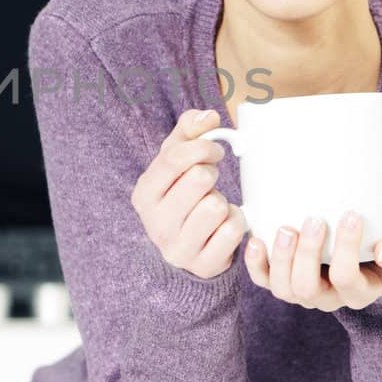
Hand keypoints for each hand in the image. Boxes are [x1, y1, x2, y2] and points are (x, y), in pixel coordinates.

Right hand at [131, 109, 246, 279]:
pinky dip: (237, 222)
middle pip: (199, 179)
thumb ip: (189, 131)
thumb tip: (209, 116)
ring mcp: (178, 248)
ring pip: (217, 206)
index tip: (215, 150)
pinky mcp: (204, 265)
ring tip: (214, 206)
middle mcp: (156, 224)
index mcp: (144, 195)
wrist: (187, 248)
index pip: (174, 159)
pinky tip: (225, 224)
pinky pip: (233, 231)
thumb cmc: (181, 195)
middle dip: (211, 174)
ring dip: (224, 201)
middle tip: (211, 181)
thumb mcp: (176, 162)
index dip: (202, 147)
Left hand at [241, 211, 381, 310]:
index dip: (347, 249)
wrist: (373, 254)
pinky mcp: (284, 278)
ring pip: (282, 288)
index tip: (352, 215)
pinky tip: (256, 240)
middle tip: (314, 220)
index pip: (347, 278)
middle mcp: (327, 297)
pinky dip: (255, 264)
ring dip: (280, 258)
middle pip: (307, 288)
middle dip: (306, 254)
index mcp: (357, 293)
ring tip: (286, 228)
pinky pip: (263, 280)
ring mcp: (302, 290)